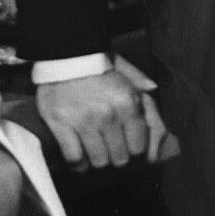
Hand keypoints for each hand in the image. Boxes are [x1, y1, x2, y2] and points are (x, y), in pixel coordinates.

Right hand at [36, 67, 169, 170]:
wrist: (63, 52)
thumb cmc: (94, 63)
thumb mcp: (121, 66)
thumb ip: (139, 79)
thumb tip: (153, 89)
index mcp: (127, 102)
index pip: (138, 147)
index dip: (132, 147)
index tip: (127, 143)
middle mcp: (108, 114)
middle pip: (119, 158)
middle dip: (116, 153)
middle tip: (109, 144)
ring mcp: (83, 121)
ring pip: (98, 161)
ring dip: (97, 157)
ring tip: (94, 148)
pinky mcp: (61, 124)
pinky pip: (74, 158)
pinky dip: (78, 162)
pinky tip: (79, 155)